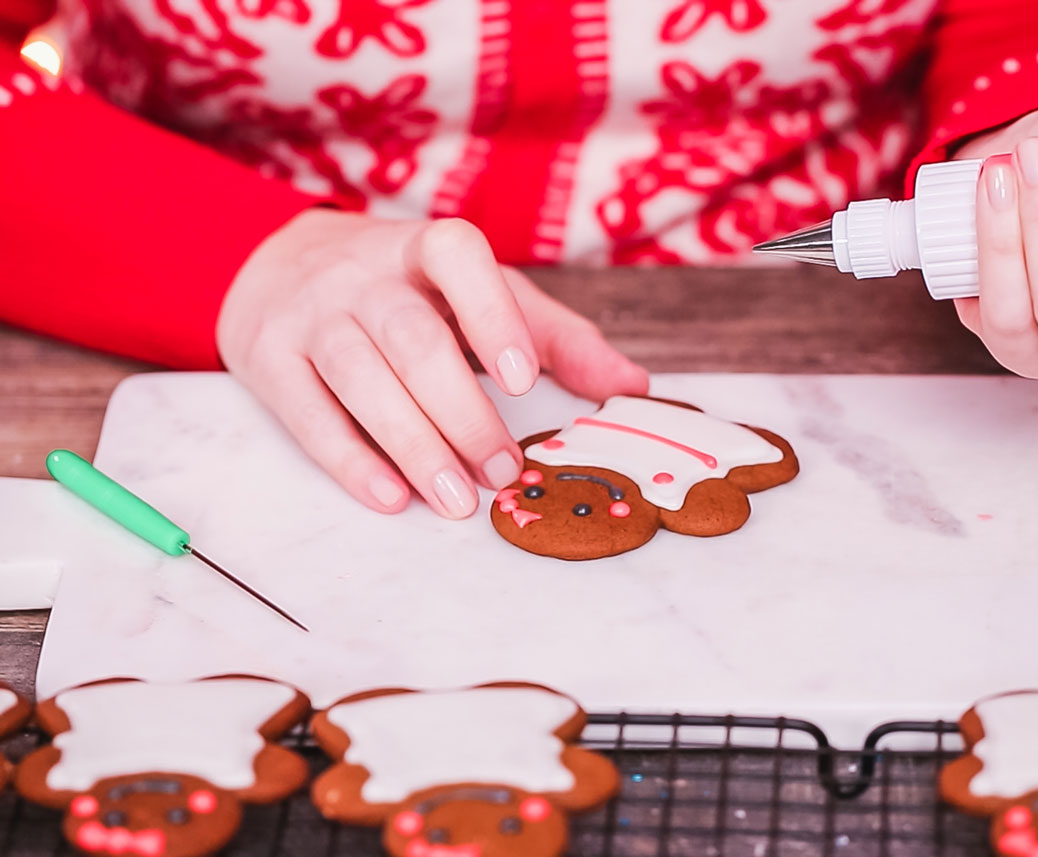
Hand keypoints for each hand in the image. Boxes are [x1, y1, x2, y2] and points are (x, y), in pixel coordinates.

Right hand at [217, 210, 648, 516]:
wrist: (277, 267)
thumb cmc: (407, 291)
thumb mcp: (479, 295)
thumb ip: (554, 335)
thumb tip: (632, 386)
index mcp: (425, 249)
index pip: (457, 256)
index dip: (491, 312)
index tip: (522, 377)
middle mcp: (363, 273)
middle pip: (411, 337)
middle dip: (460, 410)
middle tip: (501, 471)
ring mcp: (310, 313)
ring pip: (359, 375)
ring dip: (412, 443)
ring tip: (455, 499)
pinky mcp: (269, 357)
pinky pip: (307, 410)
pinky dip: (348, 458)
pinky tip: (390, 496)